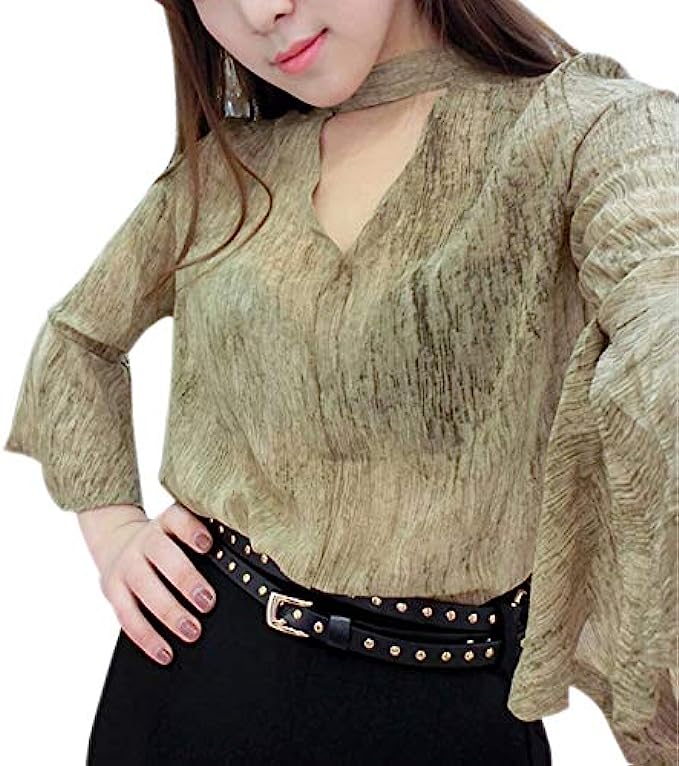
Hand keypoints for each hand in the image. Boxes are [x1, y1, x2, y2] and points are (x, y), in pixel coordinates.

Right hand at [81, 502, 216, 665]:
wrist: (115, 539)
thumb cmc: (165, 539)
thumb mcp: (179, 529)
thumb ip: (206, 536)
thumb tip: (249, 551)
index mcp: (165, 523)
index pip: (177, 519)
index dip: (191, 530)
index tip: (208, 544)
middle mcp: (144, 541)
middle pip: (162, 554)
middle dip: (186, 579)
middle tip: (208, 602)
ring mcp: (126, 566)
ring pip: (145, 587)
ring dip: (169, 612)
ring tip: (193, 632)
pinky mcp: (112, 591)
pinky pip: (127, 617)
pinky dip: (147, 637)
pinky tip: (165, 653)